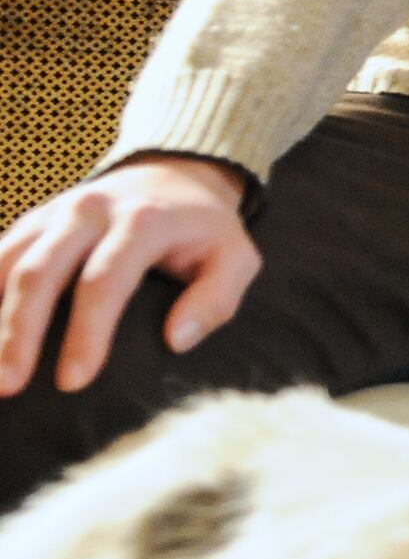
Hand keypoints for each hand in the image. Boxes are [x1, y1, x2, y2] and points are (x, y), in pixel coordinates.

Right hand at [0, 156, 256, 397]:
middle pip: (41, 271)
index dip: (86, 333)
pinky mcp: (31, 221)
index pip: (105, 281)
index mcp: (142, 221)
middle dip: (18, 331)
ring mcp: (53, 213)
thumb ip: (216, 298)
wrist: (173, 173)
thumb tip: (177, 340)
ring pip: (6, 262)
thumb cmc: (204, 229)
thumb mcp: (236, 258)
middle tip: (8, 385)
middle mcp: (89, 210)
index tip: (73, 382)